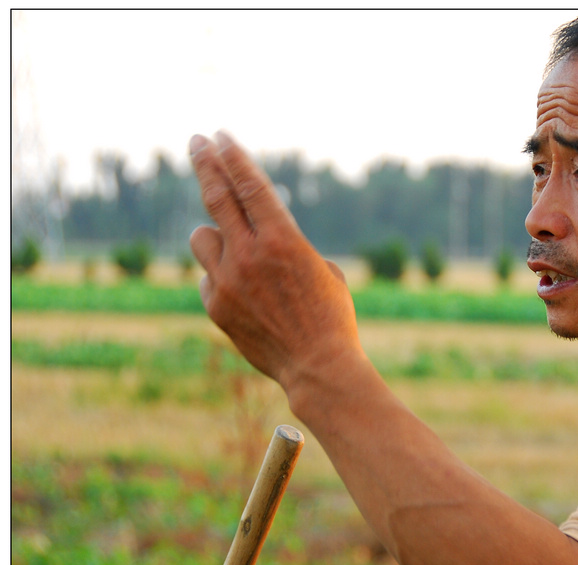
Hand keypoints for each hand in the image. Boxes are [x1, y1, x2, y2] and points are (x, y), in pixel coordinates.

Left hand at [188, 131, 358, 390]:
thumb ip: (286, 245)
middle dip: (205, 163)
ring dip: (216, 234)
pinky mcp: (216, 307)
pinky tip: (247, 296)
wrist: (318, 366)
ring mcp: (228, 282)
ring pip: (202, 237)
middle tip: (197, 141)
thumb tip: (257, 235)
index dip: (233, 157)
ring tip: (235, 247)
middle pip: (216, 196)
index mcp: (283, 240)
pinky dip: (222, 277)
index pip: (250, 186)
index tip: (220, 136)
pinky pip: (209, 277)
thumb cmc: (331, 315)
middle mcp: (250, 256)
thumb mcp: (322, 269)